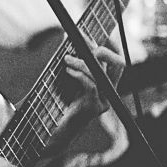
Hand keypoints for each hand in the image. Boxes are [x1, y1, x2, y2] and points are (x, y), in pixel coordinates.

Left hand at [42, 41, 123, 157]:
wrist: (47, 133)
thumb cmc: (54, 105)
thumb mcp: (64, 79)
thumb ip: (70, 61)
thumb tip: (66, 35)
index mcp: (104, 86)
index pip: (115, 61)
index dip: (107, 45)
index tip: (89, 34)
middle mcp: (108, 94)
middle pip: (118, 65)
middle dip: (102, 50)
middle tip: (84, 42)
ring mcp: (103, 102)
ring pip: (101, 74)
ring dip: (82, 62)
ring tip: (66, 59)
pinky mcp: (93, 108)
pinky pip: (91, 85)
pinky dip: (79, 74)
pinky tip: (67, 71)